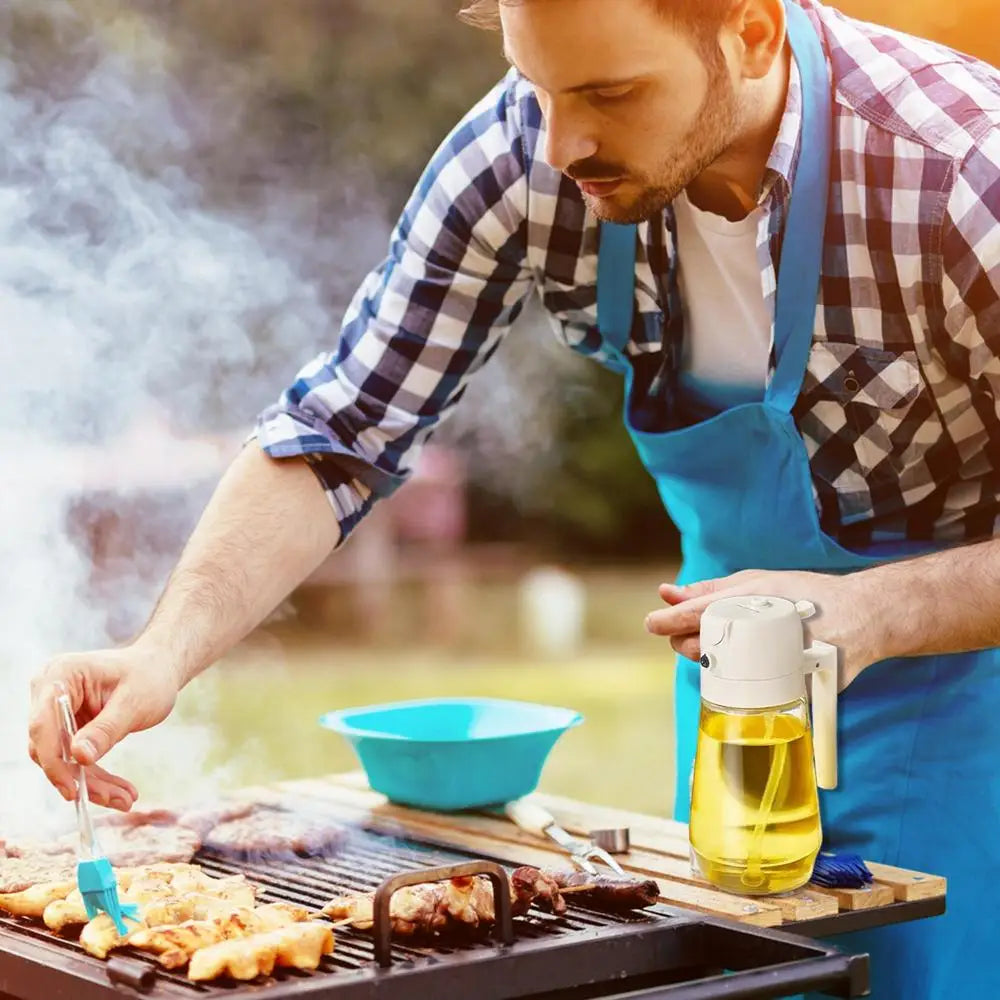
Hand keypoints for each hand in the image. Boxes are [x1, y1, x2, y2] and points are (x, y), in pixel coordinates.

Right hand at [27, 646, 180, 808]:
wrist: (157, 669)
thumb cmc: (148, 676)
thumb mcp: (134, 702)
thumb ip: (106, 729)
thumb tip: (79, 758)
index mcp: (60, 675)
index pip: (43, 724)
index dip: (53, 760)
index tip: (73, 789)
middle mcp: (49, 692)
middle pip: (50, 747)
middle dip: (80, 778)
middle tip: (117, 800)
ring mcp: (55, 712)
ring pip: (62, 759)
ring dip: (91, 783)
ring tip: (126, 799)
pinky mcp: (67, 728)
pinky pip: (73, 759)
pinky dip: (95, 777)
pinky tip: (120, 792)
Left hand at [645, 569, 880, 690]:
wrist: (863, 617)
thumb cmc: (804, 596)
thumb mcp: (756, 581)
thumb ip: (709, 590)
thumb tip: (667, 594)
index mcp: (750, 600)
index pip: (694, 615)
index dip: (667, 621)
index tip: (652, 623)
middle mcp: (760, 631)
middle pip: (698, 648)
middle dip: (685, 642)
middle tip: (694, 635)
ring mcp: (774, 661)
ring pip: (718, 670)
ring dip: (712, 660)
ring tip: (732, 646)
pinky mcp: (789, 686)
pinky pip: (747, 689)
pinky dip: (741, 678)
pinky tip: (753, 665)